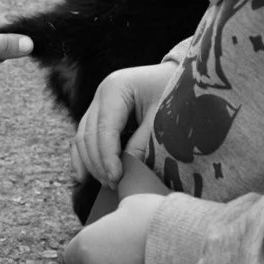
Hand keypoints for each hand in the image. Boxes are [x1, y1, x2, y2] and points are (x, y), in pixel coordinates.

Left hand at [62, 192, 167, 263]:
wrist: (181, 242)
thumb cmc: (152, 217)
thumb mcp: (129, 205)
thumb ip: (116, 218)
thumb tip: (121, 219)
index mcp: (86, 245)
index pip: (71, 257)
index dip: (84, 252)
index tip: (97, 248)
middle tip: (126, 253)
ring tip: (147, 261)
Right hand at [73, 64, 175, 186]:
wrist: (181, 78)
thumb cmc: (176, 94)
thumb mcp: (163, 117)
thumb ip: (143, 142)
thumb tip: (126, 169)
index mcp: (115, 88)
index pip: (104, 129)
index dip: (108, 157)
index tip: (116, 178)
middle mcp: (100, 94)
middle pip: (89, 135)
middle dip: (98, 164)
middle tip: (113, 185)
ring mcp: (97, 103)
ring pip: (82, 138)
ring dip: (90, 164)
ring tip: (106, 184)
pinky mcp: (99, 114)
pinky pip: (84, 138)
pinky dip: (83, 157)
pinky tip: (83, 177)